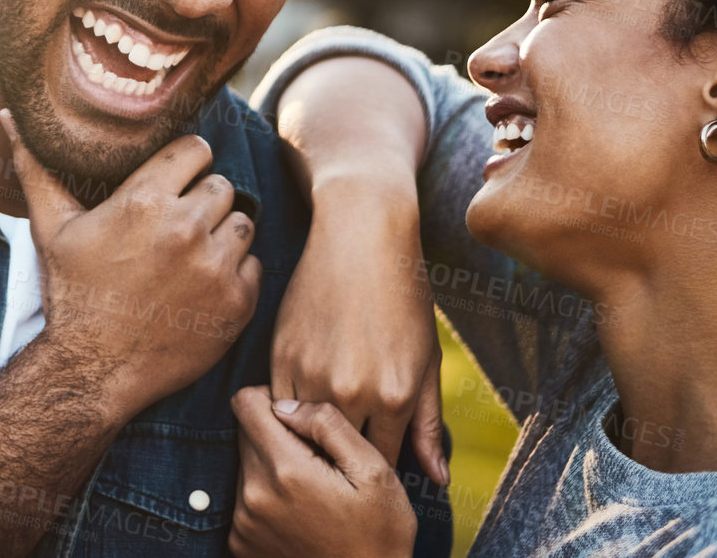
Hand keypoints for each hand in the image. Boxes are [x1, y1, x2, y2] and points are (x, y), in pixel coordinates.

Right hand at [2, 110, 262, 419]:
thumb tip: (8, 117)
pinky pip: (254, 266)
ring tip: (191, 256)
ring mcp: (215, 267)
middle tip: (177, 227)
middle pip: (222, 187)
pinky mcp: (236, 303)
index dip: (187, 163)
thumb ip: (36, 167)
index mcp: (144, 200)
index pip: (197, 150)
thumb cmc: (72, 295)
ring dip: (223, 236)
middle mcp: (185, 228)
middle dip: (203, 201)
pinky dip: (235, 275)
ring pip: (243, 224)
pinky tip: (202, 288)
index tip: (176, 182)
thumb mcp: (51, 229)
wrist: (92, 370)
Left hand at [229, 386, 416, 557]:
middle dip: (277, 435)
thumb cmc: (380, 532)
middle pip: (246, 434)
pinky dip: (268, 497)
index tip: (300, 418)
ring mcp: (244, 523)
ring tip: (313, 490)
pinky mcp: (241, 543)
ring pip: (247, 465)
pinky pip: (245, 499)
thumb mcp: (373, 470)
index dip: (272, 400)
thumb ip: (328, 424)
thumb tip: (285, 404)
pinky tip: (301, 513)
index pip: (245, 403)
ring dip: (273, 467)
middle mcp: (254, 495)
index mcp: (285, 469)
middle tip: (317, 460)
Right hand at [271, 176, 446, 483]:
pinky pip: (279, 409)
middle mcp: (352, 392)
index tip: (373, 470)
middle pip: (341, 458)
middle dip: (343, 466)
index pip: (382, 466)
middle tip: (343, 466)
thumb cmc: (403, 295)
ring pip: (304, 437)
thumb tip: (437, 480)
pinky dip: (288, 417)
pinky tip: (299, 413)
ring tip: (319, 443)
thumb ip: (429, 425)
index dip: (377, 473)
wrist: (359, 237)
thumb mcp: (427, 360)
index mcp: (395, 396)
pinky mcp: (280, 356)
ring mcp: (311, 375)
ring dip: (311, 443)